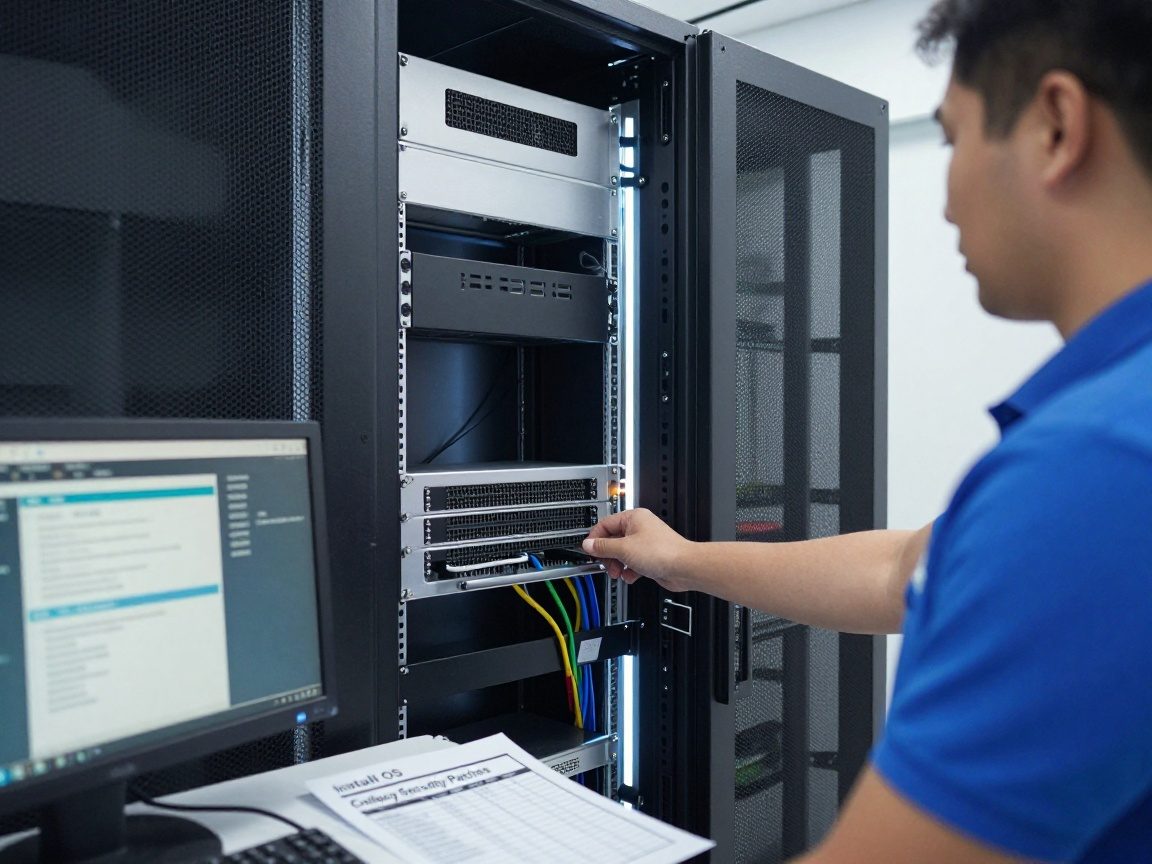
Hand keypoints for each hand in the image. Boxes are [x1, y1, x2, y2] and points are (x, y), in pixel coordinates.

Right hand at [582, 508, 697, 591]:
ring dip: (618, 564)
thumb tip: (588, 544)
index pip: (605, 524)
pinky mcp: (651, 557)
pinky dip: (629, 570)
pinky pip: (633, 562)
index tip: (589, 550)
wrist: (684, 567)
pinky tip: (631, 576)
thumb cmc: (662, 552)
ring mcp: (646, 543)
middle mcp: (639, 528)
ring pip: (622, 553)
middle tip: (606, 564)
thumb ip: (603, 547)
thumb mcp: (624, 549)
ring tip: (618, 572)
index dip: (595, 538)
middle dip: (608, 555)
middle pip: (613, 540)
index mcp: (633, 518)